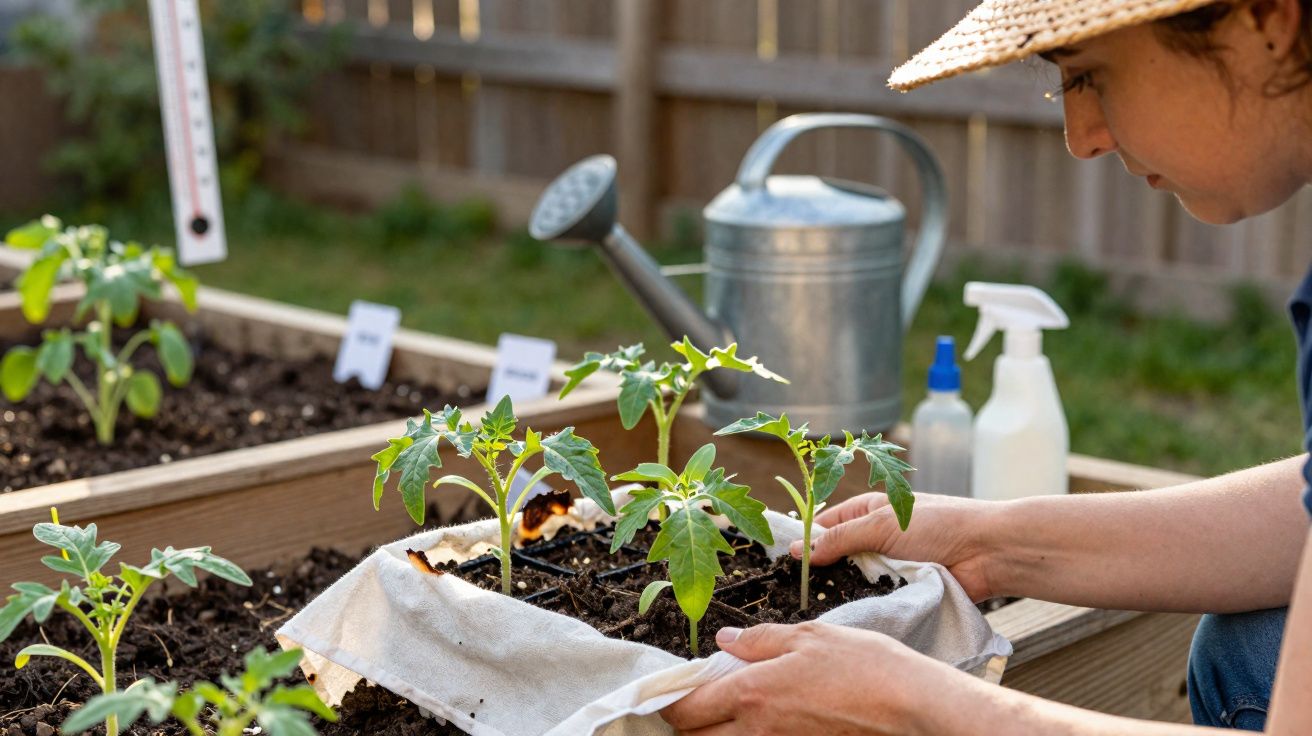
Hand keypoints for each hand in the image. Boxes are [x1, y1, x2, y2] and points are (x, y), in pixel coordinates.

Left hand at [660, 621, 967, 734]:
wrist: (910, 705)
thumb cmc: (864, 665)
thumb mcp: (808, 635)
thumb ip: (759, 639)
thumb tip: (724, 640)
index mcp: (752, 692)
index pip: (686, 709)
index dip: (668, 700)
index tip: (667, 688)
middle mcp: (757, 729)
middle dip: (685, 721)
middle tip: (693, 698)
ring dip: (714, 731)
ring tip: (723, 708)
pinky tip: (756, 719)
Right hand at [789, 492, 1001, 600]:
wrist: (988, 552)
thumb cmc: (938, 525)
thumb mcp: (881, 525)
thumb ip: (838, 539)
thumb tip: (796, 550)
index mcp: (868, 511)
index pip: (825, 524)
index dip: (804, 540)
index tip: (781, 561)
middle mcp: (875, 536)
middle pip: (837, 555)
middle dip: (822, 570)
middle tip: (798, 589)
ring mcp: (889, 564)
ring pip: (854, 580)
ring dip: (844, 588)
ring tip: (820, 604)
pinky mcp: (903, 589)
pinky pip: (875, 597)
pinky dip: (866, 602)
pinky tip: (848, 614)